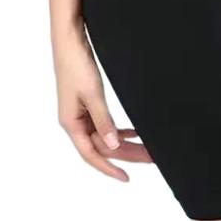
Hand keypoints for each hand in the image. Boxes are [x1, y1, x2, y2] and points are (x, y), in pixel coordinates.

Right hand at [52, 23, 151, 180]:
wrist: (70, 43)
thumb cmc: (76, 66)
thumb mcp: (93, 94)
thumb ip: (103, 121)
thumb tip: (113, 145)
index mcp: (71, 123)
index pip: (91, 155)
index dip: (109, 168)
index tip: (126, 178)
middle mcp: (74, 122)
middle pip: (102, 147)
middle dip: (126, 155)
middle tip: (151, 158)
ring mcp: (81, 114)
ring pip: (105, 137)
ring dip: (126, 143)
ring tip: (147, 148)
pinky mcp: (87, 105)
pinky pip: (104, 125)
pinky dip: (120, 130)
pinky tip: (135, 132)